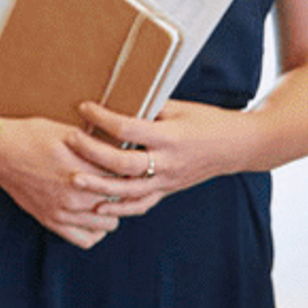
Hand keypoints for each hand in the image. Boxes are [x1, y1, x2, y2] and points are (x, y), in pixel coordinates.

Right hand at [0, 115, 134, 249]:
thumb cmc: (29, 136)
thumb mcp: (67, 130)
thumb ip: (96, 143)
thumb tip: (121, 147)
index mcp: (84, 169)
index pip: (125, 178)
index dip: (133, 172)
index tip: (133, 167)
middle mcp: (76, 195)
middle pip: (121, 203)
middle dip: (125, 192)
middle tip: (124, 183)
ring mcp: (64, 211)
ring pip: (108, 224)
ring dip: (111, 211)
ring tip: (108, 198)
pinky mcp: (51, 221)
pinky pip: (85, 239)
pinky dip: (94, 231)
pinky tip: (93, 216)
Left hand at [75, 98, 238, 208]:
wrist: (238, 147)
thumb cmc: (208, 121)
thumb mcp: (180, 108)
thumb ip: (149, 107)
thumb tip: (117, 98)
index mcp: (170, 136)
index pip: (128, 128)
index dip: (103, 117)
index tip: (84, 107)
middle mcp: (168, 162)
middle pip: (123, 162)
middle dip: (92, 152)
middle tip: (70, 140)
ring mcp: (167, 181)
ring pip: (128, 190)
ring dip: (99, 187)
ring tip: (74, 180)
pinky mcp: (168, 191)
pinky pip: (141, 205)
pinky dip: (119, 208)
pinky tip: (97, 208)